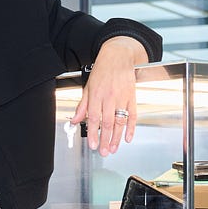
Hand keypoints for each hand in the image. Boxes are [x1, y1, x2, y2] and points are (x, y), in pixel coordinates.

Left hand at [71, 36, 148, 156]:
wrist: (118, 56)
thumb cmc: (102, 70)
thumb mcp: (88, 87)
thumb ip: (82, 106)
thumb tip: (74, 120)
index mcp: (96, 95)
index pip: (93, 118)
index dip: (93, 134)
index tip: (93, 145)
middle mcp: (109, 97)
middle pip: (108, 123)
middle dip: (106, 140)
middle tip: (104, 152)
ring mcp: (122, 97)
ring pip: (120, 121)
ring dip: (117, 137)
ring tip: (114, 148)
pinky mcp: (132, 97)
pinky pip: (133, 115)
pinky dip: (131, 127)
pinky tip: (128, 137)